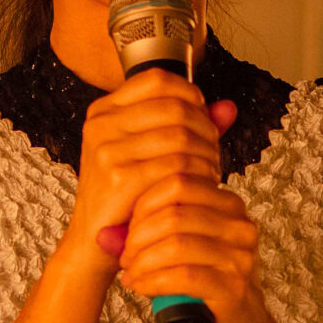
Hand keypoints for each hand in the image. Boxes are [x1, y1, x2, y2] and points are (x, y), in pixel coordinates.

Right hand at [66, 70, 229, 266]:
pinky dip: (199, 174)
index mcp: (104, 111)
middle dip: (206, 128)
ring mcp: (107, 149)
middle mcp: (101, 124)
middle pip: (176, 106)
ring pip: (182, 135)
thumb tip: (229, 107)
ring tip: (209, 170)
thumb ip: (190, 125)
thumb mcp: (151, 152)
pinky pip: (178, 165)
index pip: (158, 79)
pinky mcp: (119, 177)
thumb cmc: (124, 196)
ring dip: (207, 153)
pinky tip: (200, 186)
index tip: (203, 116)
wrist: (93, 243)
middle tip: (213, 151)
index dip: (191, 94)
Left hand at [117, 165, 282, 322]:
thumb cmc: (205, 280)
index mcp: (229, 205)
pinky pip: (183, 276)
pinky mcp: (233, 287)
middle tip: (126, 256)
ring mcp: (239, 257)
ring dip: (143, 261)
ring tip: (131, 273)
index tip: (129, 228)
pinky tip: (141, 286)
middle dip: (139, 236)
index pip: (179, 183)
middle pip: (174, 213)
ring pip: (176, 245)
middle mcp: (240, 226)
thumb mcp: (183, 246)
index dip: (145, 204)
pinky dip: (153, 281)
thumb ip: (148, 232)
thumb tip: (103, 234)